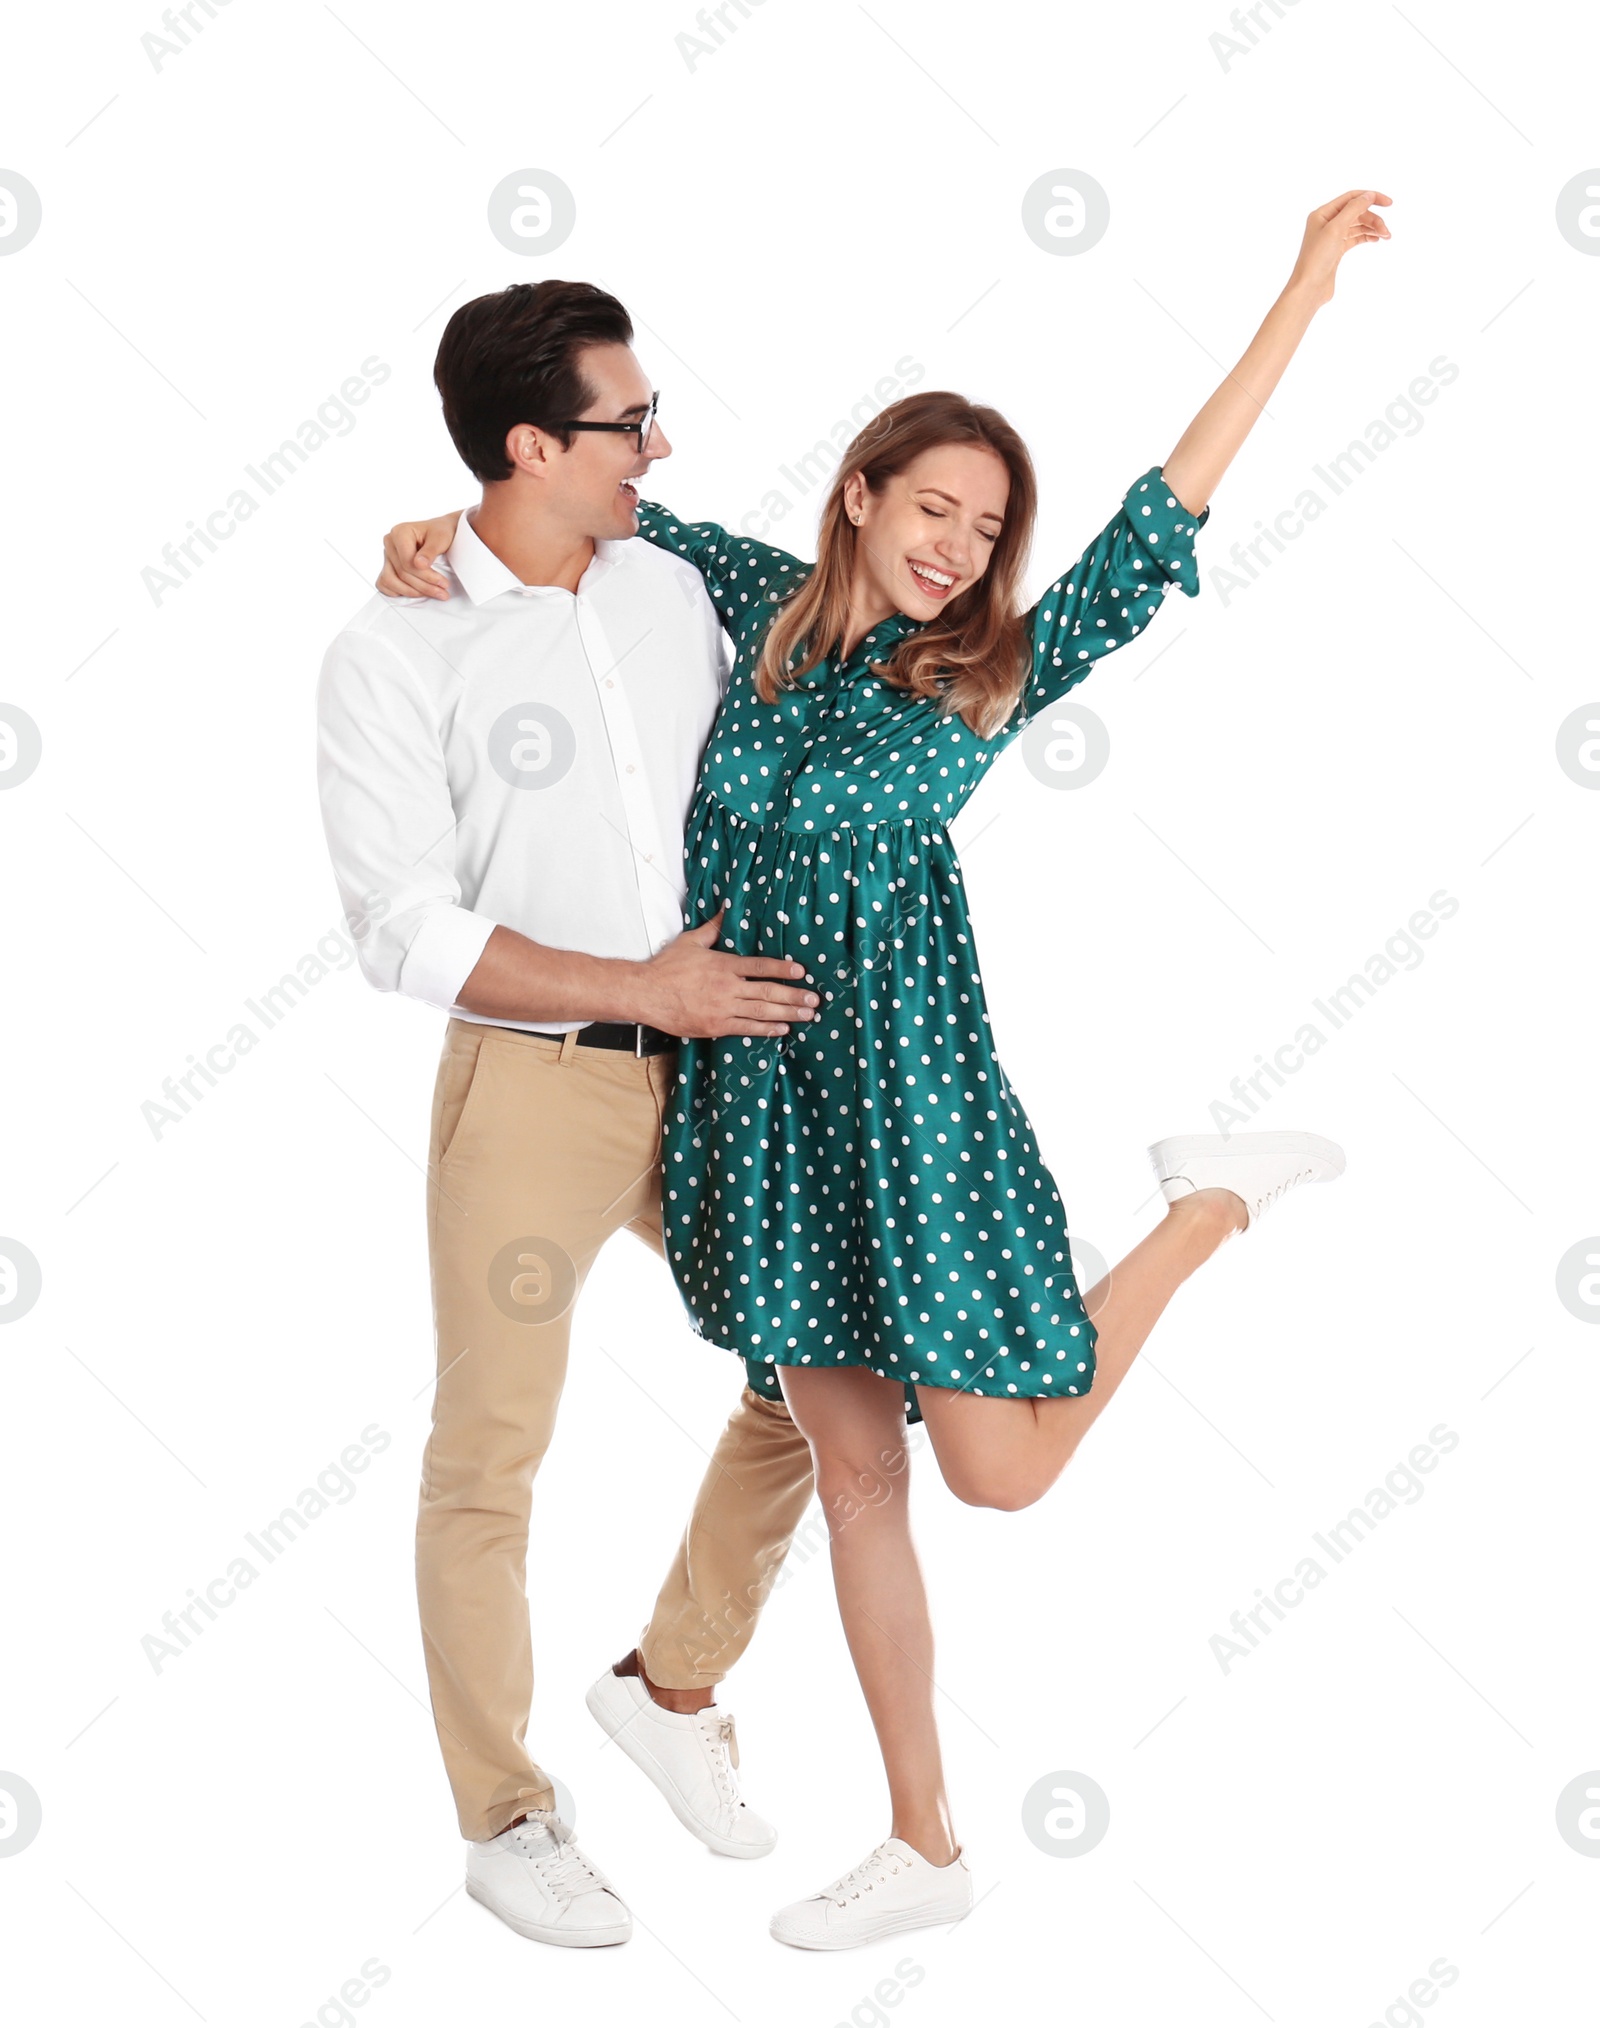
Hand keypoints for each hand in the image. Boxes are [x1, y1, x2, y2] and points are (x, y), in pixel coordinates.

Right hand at [376, 511, 462, 597]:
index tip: (443, 583)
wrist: (440, 533)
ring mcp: (387, 555)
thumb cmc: (441, 532)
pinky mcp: (387, 566)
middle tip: (443, 592)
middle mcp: (390, 543)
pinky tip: (416, 593)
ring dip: (412, 592)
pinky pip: (384, 584)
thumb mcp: (441, 538)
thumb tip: (418, 564)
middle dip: (423, 586)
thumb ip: (430, 550)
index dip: (425, 576)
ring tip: (432, 593)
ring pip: (390, 581)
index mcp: (400, 532)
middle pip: (401, 573)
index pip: (407, 562)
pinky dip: (398, 591)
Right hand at [639, 912, 819, 1038]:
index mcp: (723, 964)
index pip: (759, 966)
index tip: (801, 971)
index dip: (782, 968)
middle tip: (815, 999)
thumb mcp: (691, 941)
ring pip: (761, 1012)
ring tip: (807, 1015)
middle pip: (767, 992)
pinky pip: (746, 1029)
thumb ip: (714, 928)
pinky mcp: (715, 1026)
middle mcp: (727, 987)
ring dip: (787, 1014)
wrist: (646, 993)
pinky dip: (766, 1029)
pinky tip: (783, 1029)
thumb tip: (728, 909)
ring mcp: (722, 1008)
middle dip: (794, 996)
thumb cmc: (666, 967)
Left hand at [1290, 189, 1392, 307]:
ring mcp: (1331, 237)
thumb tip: (1369, 195)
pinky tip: (1376, 239)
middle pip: (1356, 213)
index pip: (1351, 198)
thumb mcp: (1336, 229)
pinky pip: (1354, 238)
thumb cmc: (1317, 259)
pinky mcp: (1336, 251)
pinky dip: (1366, 236)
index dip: (1371, 197)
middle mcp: (1326, 223)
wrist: (1309, 289)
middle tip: (1387, 232)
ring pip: (1357, 226)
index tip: (1389, 203)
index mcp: (1322, 214)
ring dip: (1372, 228)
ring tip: (1386, 237)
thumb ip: (1353, 209)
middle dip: (1373, 220)